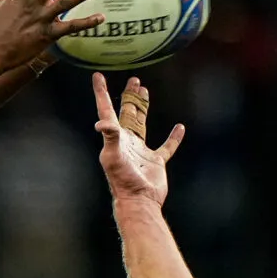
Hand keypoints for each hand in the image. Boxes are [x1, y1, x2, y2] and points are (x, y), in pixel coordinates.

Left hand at [93, 74, 184, 207]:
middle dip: (129, 96)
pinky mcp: (156, 161)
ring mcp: (141, 151)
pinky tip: (179, 128)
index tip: (97, 77)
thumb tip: (101, 123)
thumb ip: (110, 137)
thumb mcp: (113, 156)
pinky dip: (173, 138)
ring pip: (142, 123)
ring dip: (143, 108)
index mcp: (115, 138)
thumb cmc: (123, 180)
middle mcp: (126, 142)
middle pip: (127, 113)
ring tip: (145, 91)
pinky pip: (166, 146)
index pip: (107, 110)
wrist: (139, 201)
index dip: (101, 93)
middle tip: (134, 80)